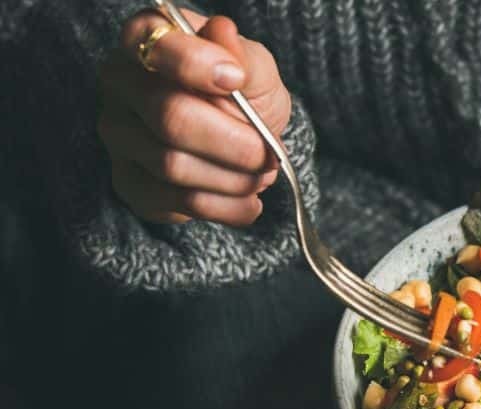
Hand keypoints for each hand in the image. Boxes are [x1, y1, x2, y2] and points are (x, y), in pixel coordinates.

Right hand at [98, 9, 290, 225]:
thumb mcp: (255, 69)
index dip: (198, 65)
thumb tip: (223, 35)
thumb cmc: (242, 94)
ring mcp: (118, 135)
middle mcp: (120, 84)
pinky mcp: (129, 182)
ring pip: (173, 166)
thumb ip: (243, 57)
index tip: (237, 80)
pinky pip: (177, 202)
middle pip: (170, 117)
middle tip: (268, 155)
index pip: (156, 47)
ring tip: (262, 175)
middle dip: (233, 143)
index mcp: (146, 40)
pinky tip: (249, 202)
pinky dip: (226, 207)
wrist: (241, 141)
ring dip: (233, 179)